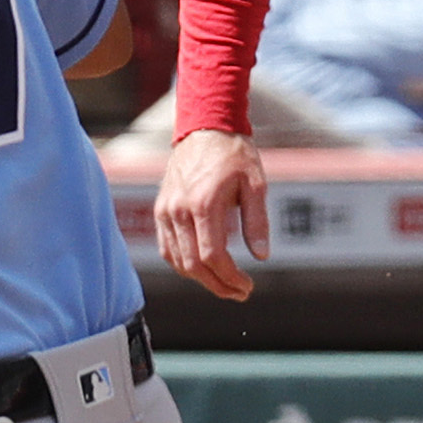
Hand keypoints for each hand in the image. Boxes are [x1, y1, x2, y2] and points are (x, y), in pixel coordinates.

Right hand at [153, 126, 266, 299]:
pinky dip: (183, 264)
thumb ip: (257, 221)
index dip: (230, 277)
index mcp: (204, 204)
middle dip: (217, 285)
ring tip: (224, 284)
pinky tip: (203, 268)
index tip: (248, 287)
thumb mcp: (255, 184)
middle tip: (239, 292)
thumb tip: (261, 256)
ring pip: (177, 260)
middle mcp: (179, 211)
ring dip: (200, 279)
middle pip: (193, 264)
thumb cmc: (233, 154)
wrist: (204, 129)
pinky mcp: (161, 210)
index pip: (212, 255)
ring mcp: (166, 212)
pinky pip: (167, 248)